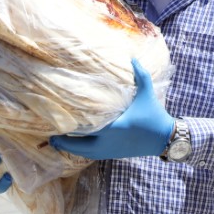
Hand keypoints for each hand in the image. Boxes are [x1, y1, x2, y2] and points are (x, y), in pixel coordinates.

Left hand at [50, 59, 174, 159]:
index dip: (70, 129)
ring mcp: (111, 150)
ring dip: (71, 149)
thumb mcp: (147, 93)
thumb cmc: (154, 114)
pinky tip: (76, 145)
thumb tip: (132, 57)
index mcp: (115, 127)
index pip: (87, 130)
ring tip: (58, 141)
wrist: (163, 138)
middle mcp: (109, 142)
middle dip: (64, 143)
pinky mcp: (113, 154)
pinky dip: (82, 152)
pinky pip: (92, 155)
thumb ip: (140, 75)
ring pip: (85, 154)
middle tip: (51, 136)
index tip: (57, 123)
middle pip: (80, 147)